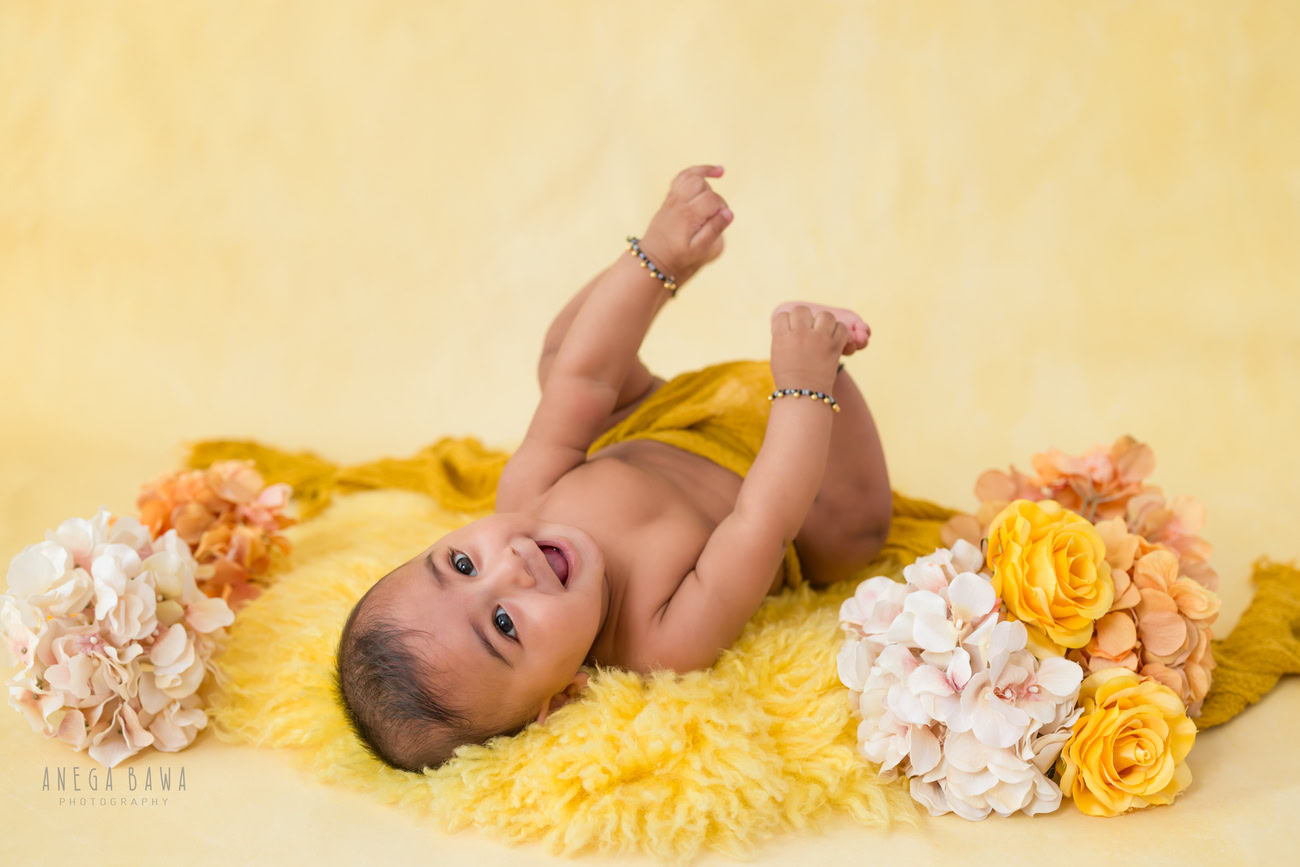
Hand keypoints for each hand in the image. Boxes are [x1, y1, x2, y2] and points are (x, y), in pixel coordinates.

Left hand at [638, 164, 733, 287]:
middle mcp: (678, 204)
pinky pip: (681, 177)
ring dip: (706, 176)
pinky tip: (710, 171)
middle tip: (716, 213)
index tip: (722, 220)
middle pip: (702, 184)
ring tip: (720, 173)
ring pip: (691, 176)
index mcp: (688, 216)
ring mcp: (672, 199)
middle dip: (714, 195)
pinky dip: (695, 171)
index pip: (712, 199)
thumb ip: (714, 230)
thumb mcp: (699, 250)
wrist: (654, 258)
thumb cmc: (678, 256)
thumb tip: (729, 212)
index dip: (722, 207)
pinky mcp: (669, 199)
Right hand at [770, 304, 851, 392]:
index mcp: (782, 336)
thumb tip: (789, 323)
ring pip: (825, 315)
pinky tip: (833, 339)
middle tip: (806, 329)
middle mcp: (799, 334)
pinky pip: (841, 328)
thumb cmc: (788, 376)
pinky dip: (839, 332)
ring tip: (822, 332)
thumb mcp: (777, 354)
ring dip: (824, 322)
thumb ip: (782, 336)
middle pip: (802, 310)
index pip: (783, 315)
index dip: (787, 322)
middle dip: (804, 318)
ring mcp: (818, 339)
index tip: (789, 330)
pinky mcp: (834, 346)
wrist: (804, 395)